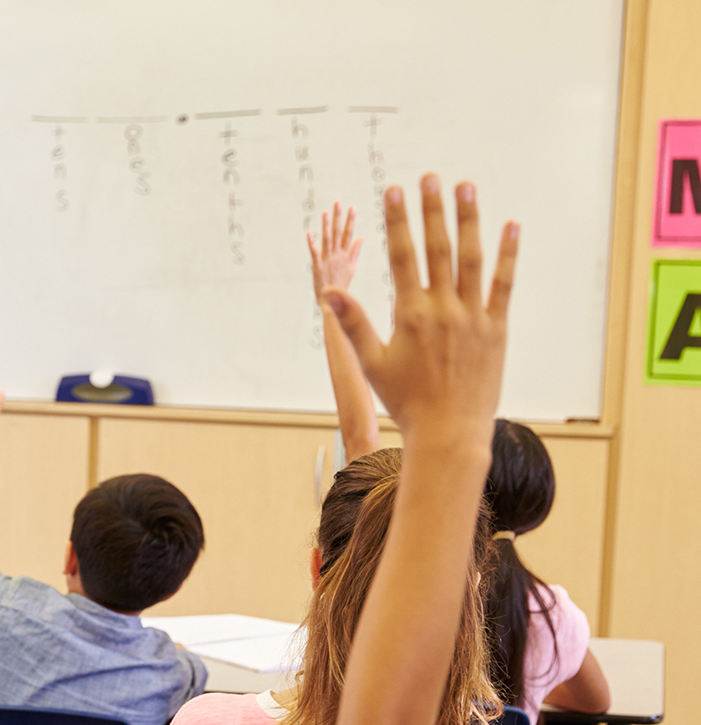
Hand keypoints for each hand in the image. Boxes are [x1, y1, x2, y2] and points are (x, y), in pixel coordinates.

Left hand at [307, 202, 362, 303]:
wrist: (334, 302)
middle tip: (338, 202)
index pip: (349, 234)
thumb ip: (355, 251)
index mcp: (346, 255)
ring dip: (326, 226)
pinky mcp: (317, 266)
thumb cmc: (341, 284)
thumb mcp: (352, 267)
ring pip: (327, 240)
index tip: (353, 207)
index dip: (350, 220)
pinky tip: (309, 233)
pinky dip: (312, 243)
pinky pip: (315, 253)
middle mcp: (337, 255)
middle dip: (339, 217)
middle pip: (339, 233)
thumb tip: (362, 237)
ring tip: (325, 212)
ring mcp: (327, 260)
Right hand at [323, 175, 517, 445]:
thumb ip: (353, 322)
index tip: (394, 191)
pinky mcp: (497, 328)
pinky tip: (510, 227)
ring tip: (466, 187)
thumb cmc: (406, 401)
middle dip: (432, 209)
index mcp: (410, 314)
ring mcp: (474, 316)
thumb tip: (329, 292)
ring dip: (469, 220)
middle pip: (437, 248)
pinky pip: (503, 284)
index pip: (402, 256)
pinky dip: (508, 255)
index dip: (397, 220)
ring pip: (472, 258)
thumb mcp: (371, 363)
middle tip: (430, 177)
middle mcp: (444, 310)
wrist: (449, 432)